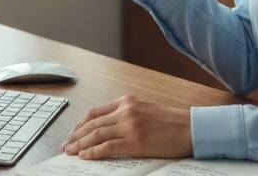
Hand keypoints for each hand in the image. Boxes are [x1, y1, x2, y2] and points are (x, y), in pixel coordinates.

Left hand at [61, 95, 192, 159]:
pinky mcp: (135, 141)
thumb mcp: (145, 110)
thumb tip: (108, 128)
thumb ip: (127, 115)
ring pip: (96, 134)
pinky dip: (93, 152)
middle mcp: (125, 110)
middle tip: (66, 145)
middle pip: (92, 123)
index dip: (81, 123)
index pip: (96, 112)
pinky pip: (107, 147)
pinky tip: (85, 156)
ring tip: (70, 152)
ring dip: (80, 144)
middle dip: (76, 135)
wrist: (191, 128)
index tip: (73, 133)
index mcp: (127, 101)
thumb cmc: (172, 122)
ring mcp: (129, 125)